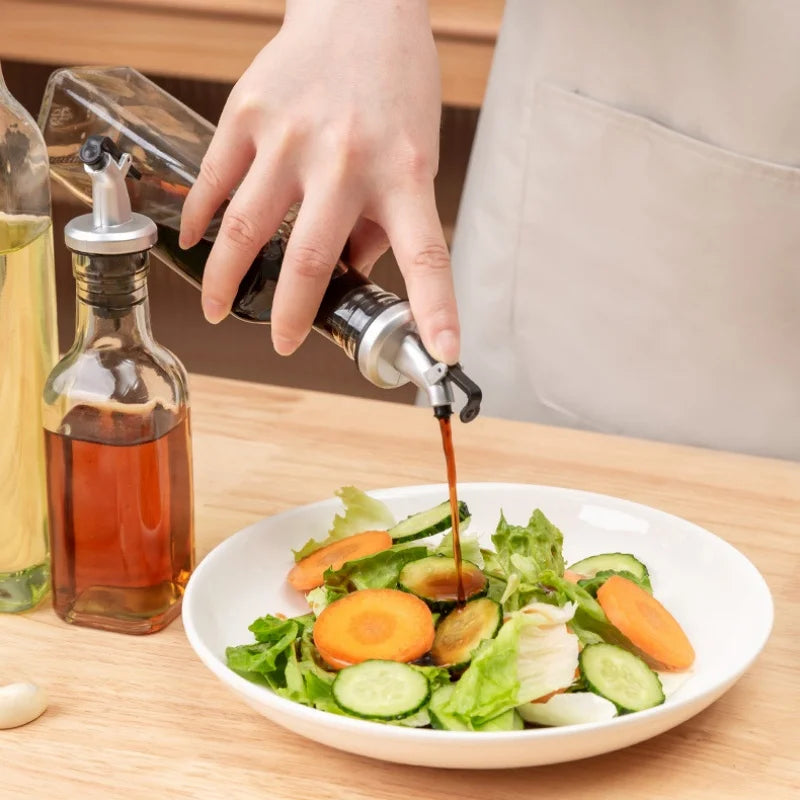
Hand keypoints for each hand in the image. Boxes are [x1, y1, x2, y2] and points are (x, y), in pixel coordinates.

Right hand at [180, 0, 459, 363]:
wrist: (358, 9)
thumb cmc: (393, 90)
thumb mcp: (413, 159)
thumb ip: (383, 223)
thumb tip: (348, 274)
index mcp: (403, 175)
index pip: (427, 256)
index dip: (435, 311)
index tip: (444, 354)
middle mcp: (347, 160)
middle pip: (313, 258)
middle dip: (292, 315)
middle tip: (284, 344)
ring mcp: (293, 137)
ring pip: (249, 227)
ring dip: (227, 280)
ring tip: (219, 309)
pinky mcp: (250, 114)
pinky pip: (215, 179)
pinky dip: (201, 217)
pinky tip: (195, 241)